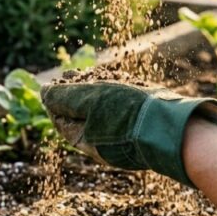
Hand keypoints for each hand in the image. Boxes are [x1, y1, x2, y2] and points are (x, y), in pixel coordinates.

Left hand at [40, 81, 216, 186]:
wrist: (174, 125)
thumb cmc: (128, 113)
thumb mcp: (89, 100)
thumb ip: (63, 96)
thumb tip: (42, 92)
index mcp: (86, 140)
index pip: (61, 119)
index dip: (56, 98)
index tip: (56, 80)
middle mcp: (103, 142)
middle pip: (81, 115)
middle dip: (76, 93)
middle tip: (75, 72)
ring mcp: (124, 136)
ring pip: (104, 111)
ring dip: (97, 92)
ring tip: (96, 74)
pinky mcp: (142, 127)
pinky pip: (124, 111)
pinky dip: (118, 96)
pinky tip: (121, 83)